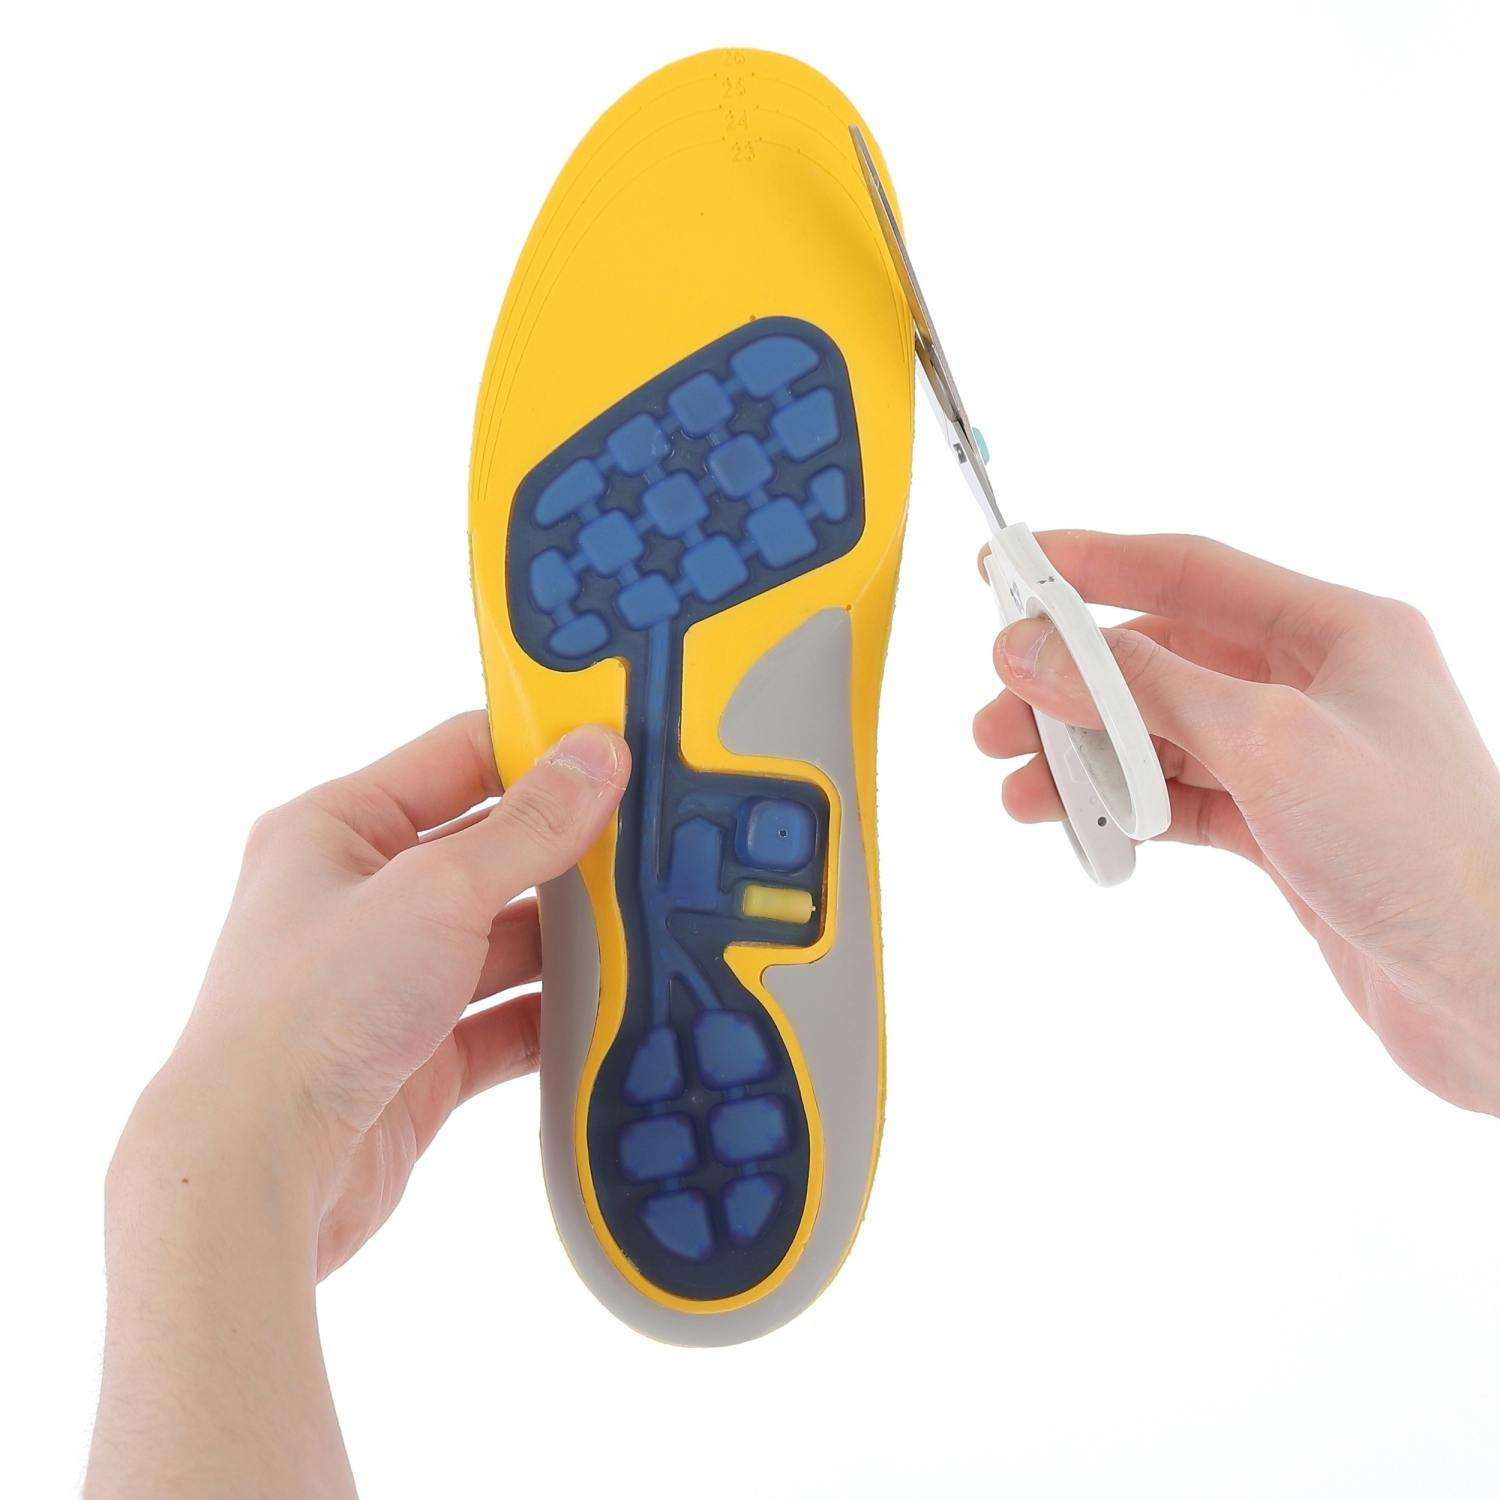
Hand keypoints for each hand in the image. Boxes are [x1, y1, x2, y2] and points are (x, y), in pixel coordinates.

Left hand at [127, 711, 628, 1271]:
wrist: (258, 1174)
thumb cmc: (305, 1015)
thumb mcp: (436, 891)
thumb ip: (527, 828)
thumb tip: (592, 757)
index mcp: (338, 827)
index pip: (456, 755)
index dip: (537, 747)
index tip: (615, 747)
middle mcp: (360, 899)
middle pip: (489, 849)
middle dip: (565, 850)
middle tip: (649, 838)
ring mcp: (389, 980)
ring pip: (503, 938)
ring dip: (566, 938)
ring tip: (642, 922)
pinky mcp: (418, 1055)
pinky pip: (505, 1017)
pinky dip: (554, 1013)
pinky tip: (605, 1006)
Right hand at [974, 531, 1499, 1115]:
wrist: (1491, 992)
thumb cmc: (1420, 855)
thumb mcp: (1268, 745)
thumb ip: (1144, 689)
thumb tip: (1037, 649)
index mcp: (1339, 631)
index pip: (1190, 572)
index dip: (1091, 565)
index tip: (1010, 569)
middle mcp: (1317, 684)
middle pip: (1164, 659)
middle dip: (1073, 687)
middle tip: (997, 716)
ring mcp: (1300, 758)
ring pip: (1164, 734)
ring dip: (1089, 758)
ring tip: (1024, 792)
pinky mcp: (1286, 827)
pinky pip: (1182, 798)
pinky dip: (1127, 810)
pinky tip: (1083, 828)